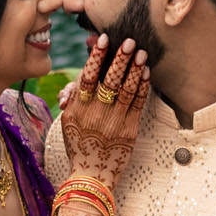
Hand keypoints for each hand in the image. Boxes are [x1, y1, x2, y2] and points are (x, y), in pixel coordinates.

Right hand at [62, 33, 148, 185]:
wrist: (91, 175)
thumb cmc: (78, 145)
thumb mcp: (68, 122)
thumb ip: (72, 99)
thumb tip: (76, 81)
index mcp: (78, 110)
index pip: (86, 77)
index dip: (96, 57)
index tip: (103, 40)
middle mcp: (95, 114)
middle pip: (109, 80)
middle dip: (119, 58)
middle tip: (128, 41)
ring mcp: (114, 122)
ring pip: (126, 90)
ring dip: (135, 69)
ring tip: (141, 52)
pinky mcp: (129, 130)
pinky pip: (138, 104)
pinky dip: (142, 86)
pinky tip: (146, 73)